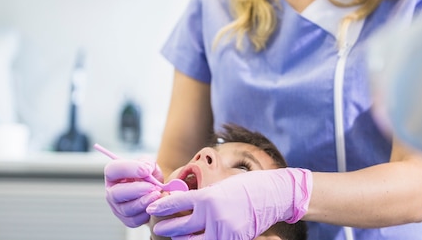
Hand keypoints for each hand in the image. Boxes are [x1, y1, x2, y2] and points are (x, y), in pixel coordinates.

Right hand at [104, 159, 164, 226]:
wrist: (156, 190)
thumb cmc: (149, 175)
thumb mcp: (148, 164)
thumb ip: (147, 163)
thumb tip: (146, 169)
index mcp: (113, 174)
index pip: (112, 170)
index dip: (129, 169)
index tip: (146, 171)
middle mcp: (111, 191)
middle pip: (116, 194)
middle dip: (136, 190)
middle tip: (153, 187)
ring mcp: (117, 207)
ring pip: (126, 209)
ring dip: (143, 203)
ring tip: (157, 195)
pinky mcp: (126, 220)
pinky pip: (134, 220)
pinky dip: (146, 214)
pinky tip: (154, 205)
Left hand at [147, 167, 311, 239]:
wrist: (270, 195)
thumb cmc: (244, 186)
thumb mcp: (219, 187)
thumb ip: (201, 198)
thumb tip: (181, 204)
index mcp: (207, 197)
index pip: (177, 203)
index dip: (162, 206)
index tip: (152, 208)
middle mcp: (212, 216)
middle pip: (180, 226)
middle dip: (166, 227)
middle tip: (157, 226)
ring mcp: (222, 231)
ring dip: (180, 238)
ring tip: (173, 235)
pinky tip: (193, 239)